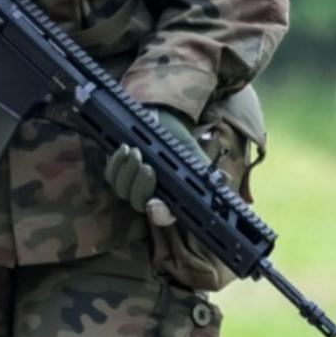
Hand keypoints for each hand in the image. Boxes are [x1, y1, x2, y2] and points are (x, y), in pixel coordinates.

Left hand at [103, 106, 200, 227]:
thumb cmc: (178, 142)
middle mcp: (149, 195)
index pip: (164, 216)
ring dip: (126, 172)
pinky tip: (124, 149)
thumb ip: (208, 173)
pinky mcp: (117, 171)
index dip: (159, 214)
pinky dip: (115, 163)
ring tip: (135, 152)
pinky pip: (111, 175)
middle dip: (140, 186)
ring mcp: (131, 184)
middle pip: (138, 203)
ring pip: (122, 190)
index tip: (155, 204)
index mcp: (169, 198)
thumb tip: (224, 180)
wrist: (160, 120)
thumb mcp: (194, 157)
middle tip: (147, 166)